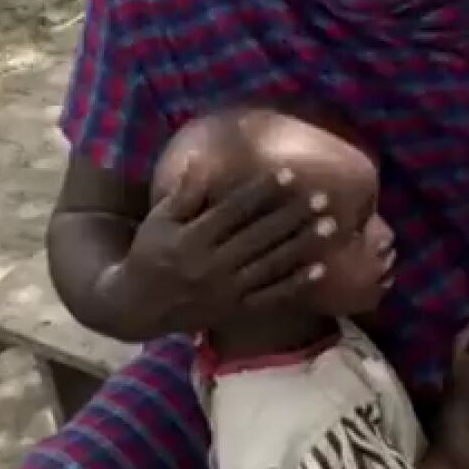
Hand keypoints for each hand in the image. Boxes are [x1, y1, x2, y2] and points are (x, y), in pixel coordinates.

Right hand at [120, 161, 332, 331]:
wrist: (137, 308)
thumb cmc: (150, 254)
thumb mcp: (158, 221)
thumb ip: (183, 193)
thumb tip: (200, 158)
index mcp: (190, 240)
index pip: (233, 211)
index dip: (262, 192)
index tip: (290, 175)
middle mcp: (209, 267)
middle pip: (258, 237)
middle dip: (293, 216)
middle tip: (324, 197)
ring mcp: (225, 291)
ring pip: (270, 266)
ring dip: (303, 246)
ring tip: (331, 226)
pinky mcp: (235, 310)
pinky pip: (270, 297)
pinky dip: (296, 284)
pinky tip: (321, 268)